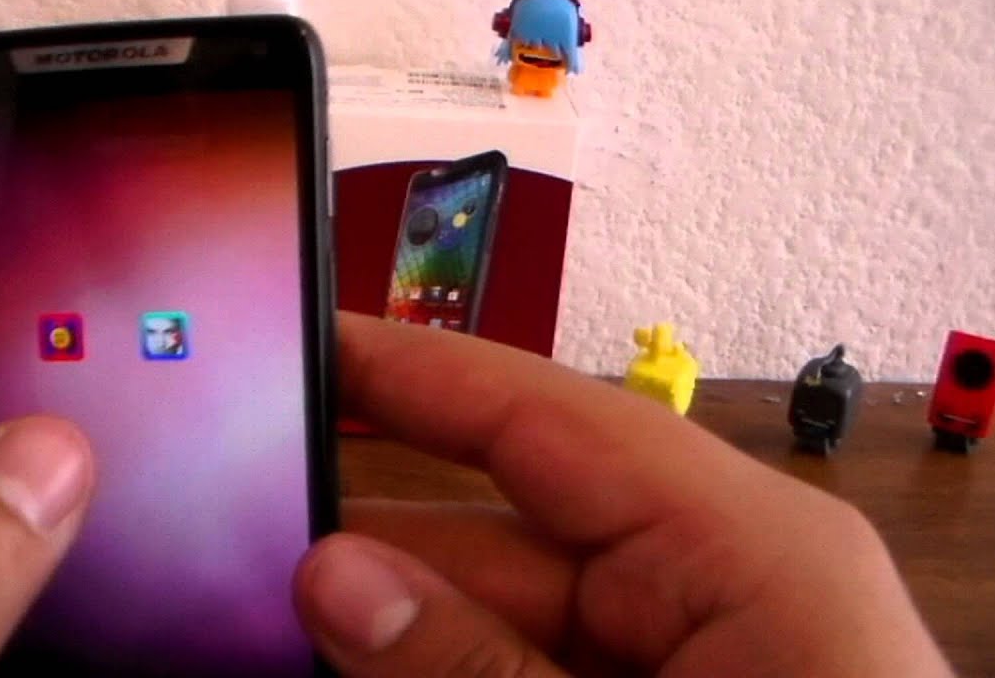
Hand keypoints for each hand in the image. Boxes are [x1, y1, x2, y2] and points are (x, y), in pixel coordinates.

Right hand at [293, 313, 955, 676]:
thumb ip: (477, 669)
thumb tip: (341, 579)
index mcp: (743, 548)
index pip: (546, 416)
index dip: (418, 374)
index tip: (314, 349)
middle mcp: (714, 583)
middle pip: (503, 534)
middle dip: (379, 547)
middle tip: (252, 546)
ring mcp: (692, 655)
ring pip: (504, 621)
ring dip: (400, 637)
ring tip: (278, 637)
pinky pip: (532, 672)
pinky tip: (364, 674)